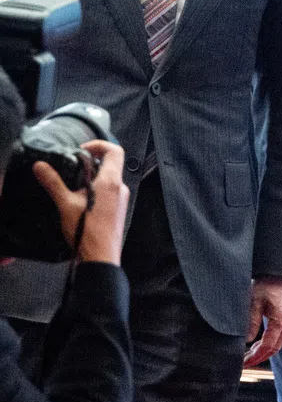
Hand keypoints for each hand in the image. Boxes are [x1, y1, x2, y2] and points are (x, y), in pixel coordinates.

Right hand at [33, 140, 128, 264]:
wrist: (101, 256)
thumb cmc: (86, 230)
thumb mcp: (65, 204)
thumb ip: (53, 183)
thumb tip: (41, 166)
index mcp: (111, 181)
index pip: (115, 151)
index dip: (99, 145)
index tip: (81, 150)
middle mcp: (120, 187)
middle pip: (111, 164)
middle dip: (91, 163)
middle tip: (72, 168)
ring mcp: (121, 199)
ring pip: (109, 179)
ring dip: (92, 178)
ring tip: (73, 186)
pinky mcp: (118, 210)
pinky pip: (109, 192)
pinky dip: (96, 190)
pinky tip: (80, 202)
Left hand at [244, 276, 281, 366]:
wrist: (281, 271)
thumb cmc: (267, 283)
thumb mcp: (254, 302)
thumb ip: (251, 322)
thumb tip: (247, 341)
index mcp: (280, 319)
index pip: (268, 346)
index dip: (255, 356)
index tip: (244, 362)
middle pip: (275, 348)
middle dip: (260, 357)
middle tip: (245, 362)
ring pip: (278, 342)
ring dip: (264, 351)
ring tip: (248, 354)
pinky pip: (279, 335)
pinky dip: (268, 342)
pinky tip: (257, 342)